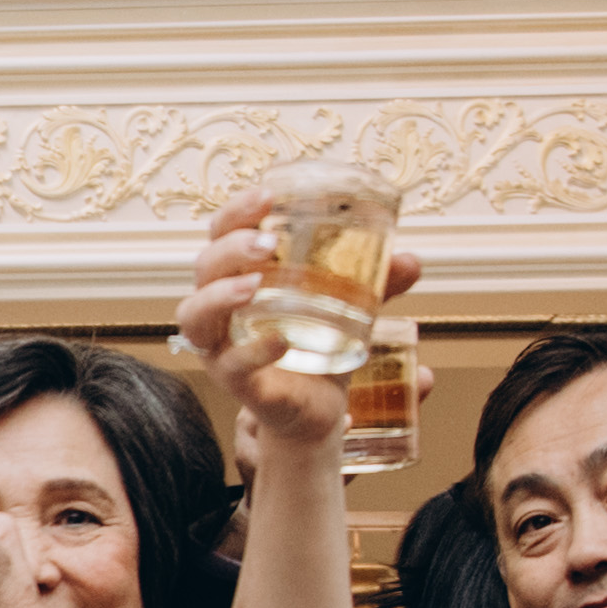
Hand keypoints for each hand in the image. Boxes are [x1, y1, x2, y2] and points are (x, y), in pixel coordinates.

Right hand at [174, 188, 417, 458]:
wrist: (318, 412)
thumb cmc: (318, 349)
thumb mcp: (350, 308)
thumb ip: (378, 284)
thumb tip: (411, 260)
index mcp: (239, 278)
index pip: (221, 234)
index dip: (236, 211)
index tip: (268, 195)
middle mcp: (219, 310)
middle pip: (203, 267)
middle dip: (230, 248)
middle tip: (267, 241)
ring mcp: (221, 348)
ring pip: (196, 315)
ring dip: (220, 295)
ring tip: (255, 284)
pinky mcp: (237, 384)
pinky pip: (231, 365)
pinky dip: (253, 351)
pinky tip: (280, 340)